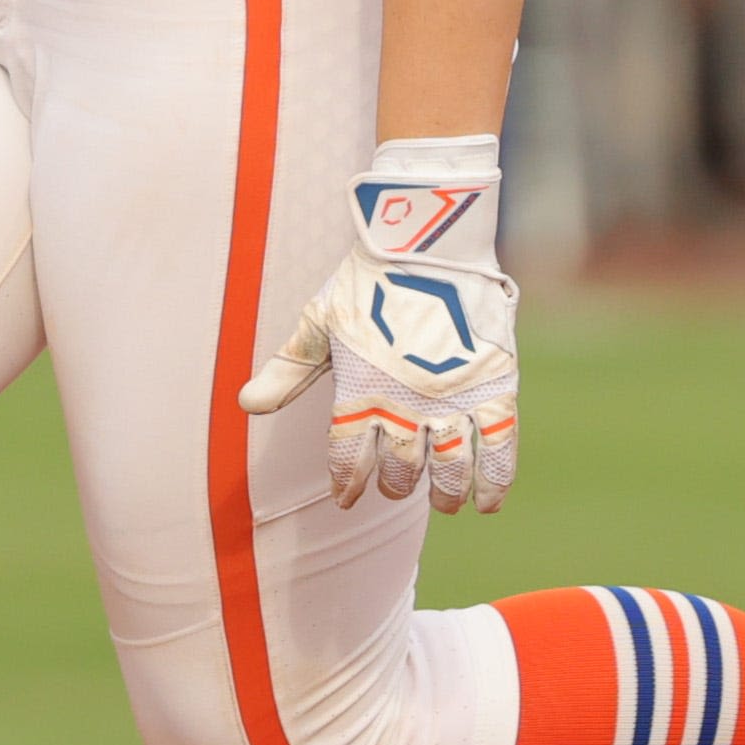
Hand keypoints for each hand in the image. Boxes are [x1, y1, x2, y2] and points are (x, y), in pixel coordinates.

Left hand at [238, 140, 521, 511]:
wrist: (429, 242)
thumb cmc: (368, 278)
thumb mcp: (321, 321)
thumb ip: (288, 368)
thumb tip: (246, 404)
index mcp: (360, 391)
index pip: (348, 457)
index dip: (347, 483)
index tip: (347, 498)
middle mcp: (405, 404)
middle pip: (401, 469)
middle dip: (395, 484)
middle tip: (395, 486)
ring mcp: (452, 398)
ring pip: (449, 468)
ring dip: (444, 493)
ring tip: (443, 502)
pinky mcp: (494, 387)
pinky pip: (498, 447)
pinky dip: (495, 480)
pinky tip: (487, 501)